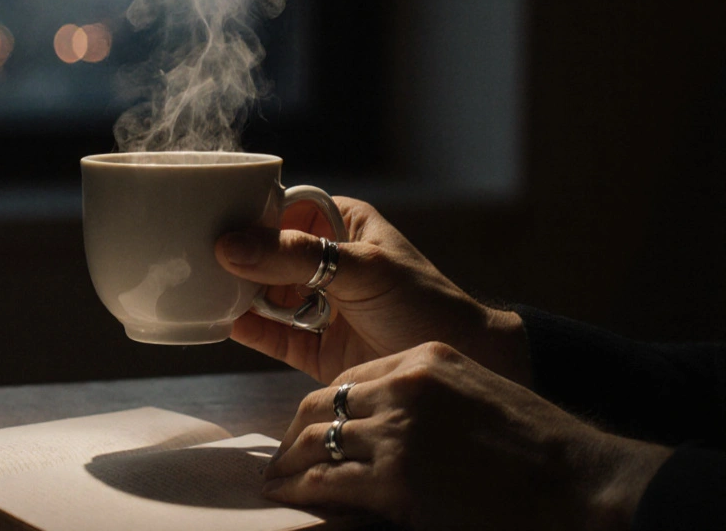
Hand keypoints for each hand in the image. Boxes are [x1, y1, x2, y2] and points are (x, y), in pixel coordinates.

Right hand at [216, 197, 529, 384]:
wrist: (468, 365)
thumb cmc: (424, 303)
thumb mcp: (360, 269)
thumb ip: (295, 258)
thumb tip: (229, 246)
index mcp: (337, 223)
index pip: (279, 207)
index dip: (244, 211)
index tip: (206, 216)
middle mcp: (321, 260)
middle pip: (261, 250)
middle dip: (230, 253)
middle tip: (189, 253)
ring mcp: (313, 303)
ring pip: (259, 291)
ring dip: (231, 289)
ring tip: (194, 284)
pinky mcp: (310, 347)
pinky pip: (266, 333)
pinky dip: (241, 327)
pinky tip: (213, 318)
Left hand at [263, 343, 671, 530]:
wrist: (579, 483)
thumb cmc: (538, 452)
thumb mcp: (475, 397)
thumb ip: (427, 402)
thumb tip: (384, 429)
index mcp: (425, 359)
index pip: (350, 378)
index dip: (321, 407)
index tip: (305, 427)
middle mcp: (405, 385)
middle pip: (322, 405)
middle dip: (293, 434)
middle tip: (280, 459)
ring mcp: (398, 430)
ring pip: (315, 441)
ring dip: (289, 465)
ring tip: (277, 482)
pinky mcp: (396, 476)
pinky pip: (327, 480)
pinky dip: (300, 491)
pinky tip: (289, 499)